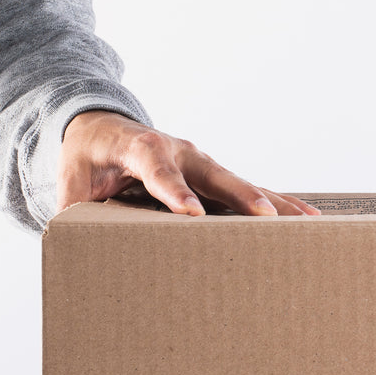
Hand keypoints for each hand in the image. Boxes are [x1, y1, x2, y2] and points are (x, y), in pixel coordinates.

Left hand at [57, 111, 319, 217]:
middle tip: (265, 217)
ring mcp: (202, 162)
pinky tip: (304, 217)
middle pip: (215, 174)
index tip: (191, 214)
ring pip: (241, 182)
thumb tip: (74, 245)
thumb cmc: (86, 158)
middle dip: (242, 196)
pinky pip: (248, 189)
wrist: (101, 129)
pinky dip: (276, 203)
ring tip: (305, 220)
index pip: (159, 169)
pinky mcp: (214, 175)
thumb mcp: (70, 181)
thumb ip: (73, 208)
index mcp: (140, 148)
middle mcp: (179, 151)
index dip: (175, 191)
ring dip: (273, 202)